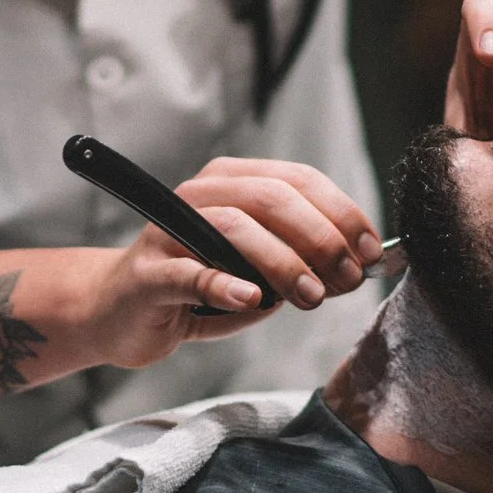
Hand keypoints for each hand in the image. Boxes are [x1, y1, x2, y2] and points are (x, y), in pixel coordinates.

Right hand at [90, 157, 383, 368]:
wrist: (121, 312)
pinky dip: (224, 283)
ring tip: (311, 296)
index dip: (341, 212)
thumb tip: (361, 264)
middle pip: (270, 197)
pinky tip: (252, 298)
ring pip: (234, 227)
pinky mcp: (149, 273)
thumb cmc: (200, 286)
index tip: (371, 250)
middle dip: (320, 238)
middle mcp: (200, 194)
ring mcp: (170, 230)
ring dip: (283, 262)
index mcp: (232, 180)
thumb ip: (301, 258)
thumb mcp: (258, 267)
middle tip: (347, 278)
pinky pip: (189, 273)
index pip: (297, 180)